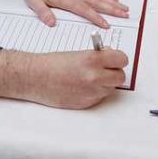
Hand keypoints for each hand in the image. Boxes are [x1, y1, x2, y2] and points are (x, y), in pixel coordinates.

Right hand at [0, 49, 128, 108]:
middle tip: (105, 69)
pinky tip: (82, 87)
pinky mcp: (86, 104)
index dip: (118, 59)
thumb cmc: (53, 63)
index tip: (114, 59)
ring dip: (105, 83)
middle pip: (120, 77)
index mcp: (93, 60)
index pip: (122, 59)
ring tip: (90, 78)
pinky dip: (95, 92)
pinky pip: (100, 97)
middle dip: (114, 72)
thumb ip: (98, 56)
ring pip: (111, 88)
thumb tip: (112, 58)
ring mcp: (91, 92)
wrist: (35, 77)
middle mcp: (95, 77)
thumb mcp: (79, 54)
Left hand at [20, 0, 128, 28]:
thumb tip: (51, 23)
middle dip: (112, 9)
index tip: (106, 25)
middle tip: (125, 14)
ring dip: (112, 3)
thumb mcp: (33, 1)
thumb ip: (43, 12)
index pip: (84, 10)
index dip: (96, 17)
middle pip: (97, 2)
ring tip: (125, 8)